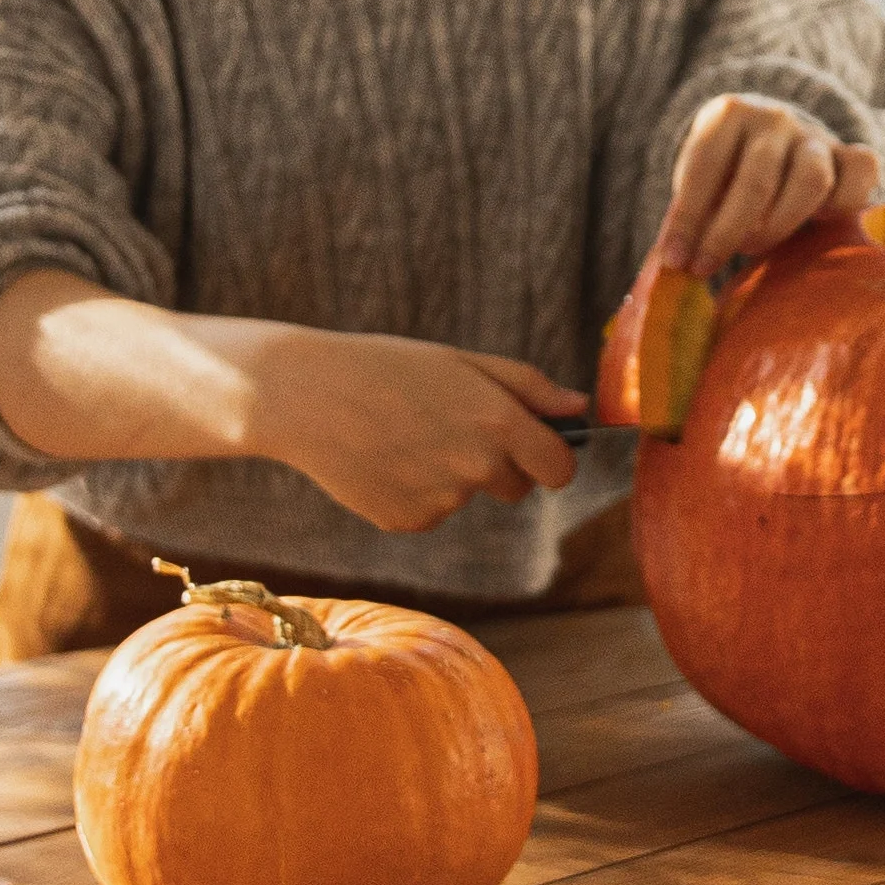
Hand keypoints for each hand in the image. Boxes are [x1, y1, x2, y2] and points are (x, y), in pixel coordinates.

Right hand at [231, 323, 588, 533]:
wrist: (305, 396)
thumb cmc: (387, 367)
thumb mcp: (461, 362)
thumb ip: (528, 387)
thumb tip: (579, 409)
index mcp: (500, 423)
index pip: (559, 469)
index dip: (551, 459)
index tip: (536, 449)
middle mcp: (477, 467)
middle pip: (517, 487)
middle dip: (499, 465)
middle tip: (449, 427)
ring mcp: (443, 500)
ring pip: (467, 495)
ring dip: (449, 473)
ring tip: (402, 434)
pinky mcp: (409, 521)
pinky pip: (430, 511)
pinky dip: (414, 491)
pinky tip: (382, 459)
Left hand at [657, 95, 884, 276]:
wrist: (772, 137)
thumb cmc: (727, 170)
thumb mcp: (703, 179)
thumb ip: (694, 210)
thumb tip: (677, 259)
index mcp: (729, 113)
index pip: (705, 165)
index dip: (687, 217)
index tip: (674, 259)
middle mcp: (774, 118)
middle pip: (757, 179)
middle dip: (727, 230)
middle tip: (706, 264)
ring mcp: (815, 135)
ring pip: (812, 180)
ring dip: (780, 223)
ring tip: (752, 246)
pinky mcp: (849, 154)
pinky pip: (862, 171)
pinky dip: (847, 201)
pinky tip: (821, 222)